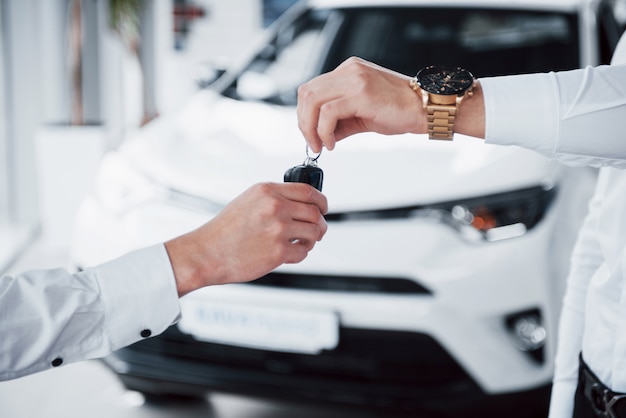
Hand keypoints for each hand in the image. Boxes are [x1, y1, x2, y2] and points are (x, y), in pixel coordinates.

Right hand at [165, 182, 327, 295]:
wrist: (207, 253)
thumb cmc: (225, 231)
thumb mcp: (248, 201)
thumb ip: (274, 198)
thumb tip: (302, 205)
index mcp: (267, 191)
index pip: (308, 191)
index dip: (321, 201)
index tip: (323, 208)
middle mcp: (275, 206)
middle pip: (315, 212)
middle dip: (320, 224)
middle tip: (318, 231)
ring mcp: (278, 229)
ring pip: (313, 232)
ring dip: (312, 240)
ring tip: (302, 243)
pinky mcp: (278, 251)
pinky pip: (303, 252)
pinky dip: (300, 254)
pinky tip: (289, 253)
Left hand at [297, 57, 425, 151]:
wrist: (426, 108)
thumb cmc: (401, 110)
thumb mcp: (364, 114)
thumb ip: (341, 121)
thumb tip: (322, 136)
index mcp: (349, 71)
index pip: (312, 88)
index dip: (305, 114)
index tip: (311, 135)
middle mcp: (349, 70)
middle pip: (306, 92)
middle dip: (303, 122)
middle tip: (312, 143)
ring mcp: (355, 79)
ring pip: (313, 100)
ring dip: (310, 127)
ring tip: (320, 144)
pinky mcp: (361, 93)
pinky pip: (328, 112)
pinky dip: (323, 131)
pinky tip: (332, 143)